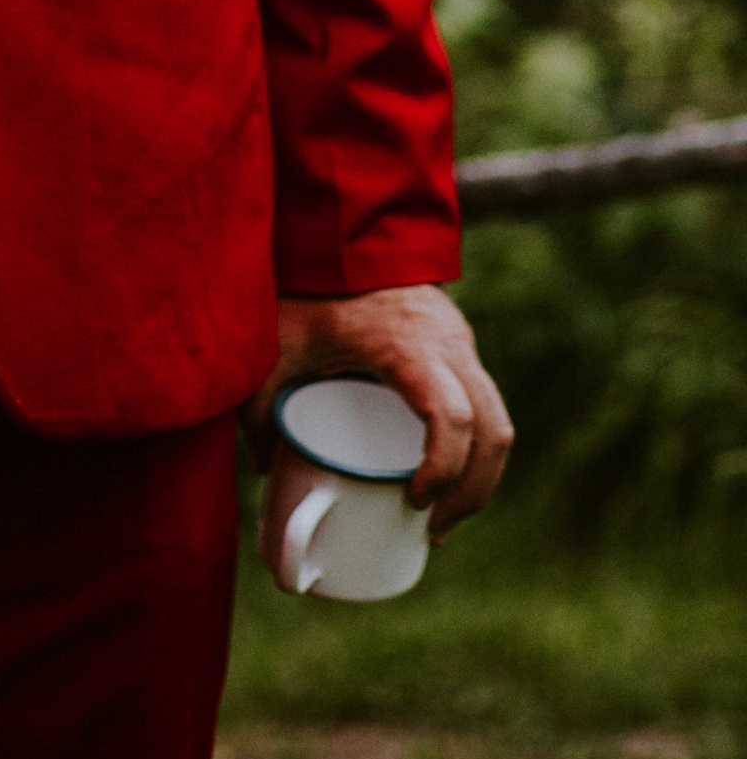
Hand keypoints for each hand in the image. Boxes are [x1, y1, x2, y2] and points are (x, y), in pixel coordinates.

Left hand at [247, 283, 513, 536]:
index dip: (442, 469)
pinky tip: (452, 479)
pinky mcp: (460, 346)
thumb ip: (260, 403)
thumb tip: (264, 470)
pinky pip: (488, 405)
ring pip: (499, 420)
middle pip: (492, 428)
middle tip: (432, 528)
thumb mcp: (278, 345)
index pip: (450, 413)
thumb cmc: (308, 286)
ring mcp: (460, 342)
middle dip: (471, 490)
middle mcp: (446, 341)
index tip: (412, 501)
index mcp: (406, 342)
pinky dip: (479, 450)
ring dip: (481, 477)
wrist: (341, 230)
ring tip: (440, 518)